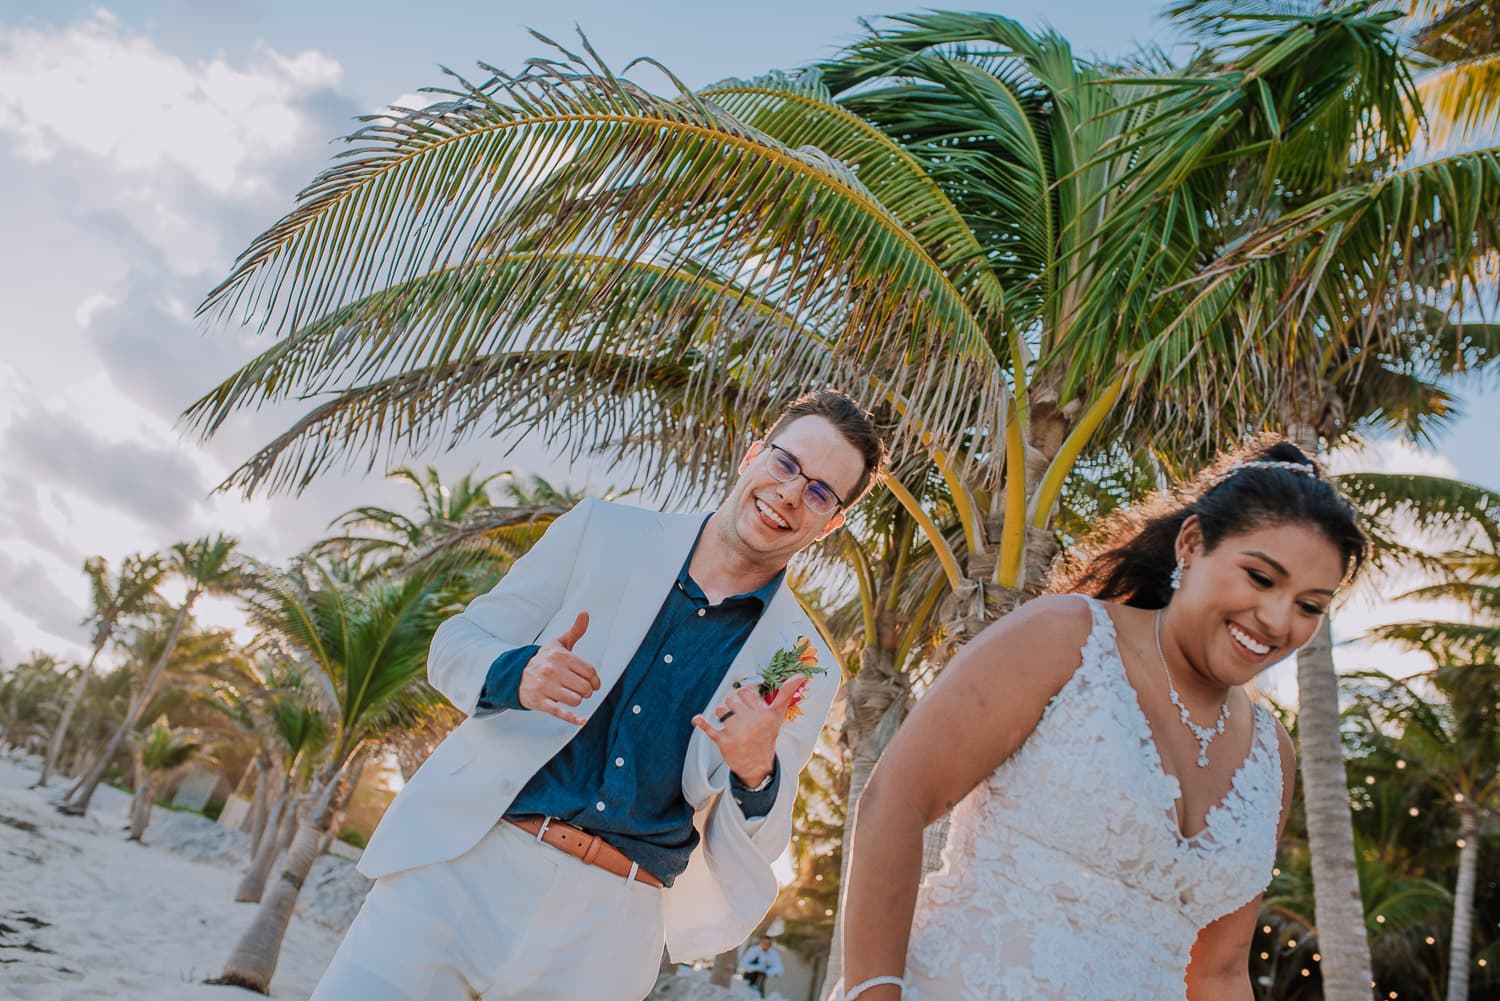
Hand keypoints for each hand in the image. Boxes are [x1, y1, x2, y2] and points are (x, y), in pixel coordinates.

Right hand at [517, 611, 599, 724]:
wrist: (516, 674)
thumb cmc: (544, 659)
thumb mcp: (558, 644)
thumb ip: (575, 631)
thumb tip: (585, 613)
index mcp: (560, 655)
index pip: (589, 671)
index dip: (595, 680)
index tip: (594, 683)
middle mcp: (552, 670)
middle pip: (584, 687)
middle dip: (587, 691)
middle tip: (582, 690)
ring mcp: (545, 687)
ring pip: (575, 699)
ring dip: (578, 700)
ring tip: (572, 696)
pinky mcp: (539, 702)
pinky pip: (560, 712)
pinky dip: (573, 718)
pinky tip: (582, 720)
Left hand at [691, 674, 805, 786]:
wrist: (759, 766)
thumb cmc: (766, 736)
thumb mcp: (778, 716)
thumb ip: (786, 694)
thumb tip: (801, 675)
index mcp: (765, 714)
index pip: (746, 692)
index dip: (743, 695)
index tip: (745, 701)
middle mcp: (752, 722)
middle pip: (731, 699)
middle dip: (733, 705)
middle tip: (739, 717)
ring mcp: (738, 732)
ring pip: (720, 709)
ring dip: (722, 714)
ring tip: (730, 723)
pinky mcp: (725, 743)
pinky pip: (710, 729)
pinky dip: (701, 723)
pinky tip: (697, 719)